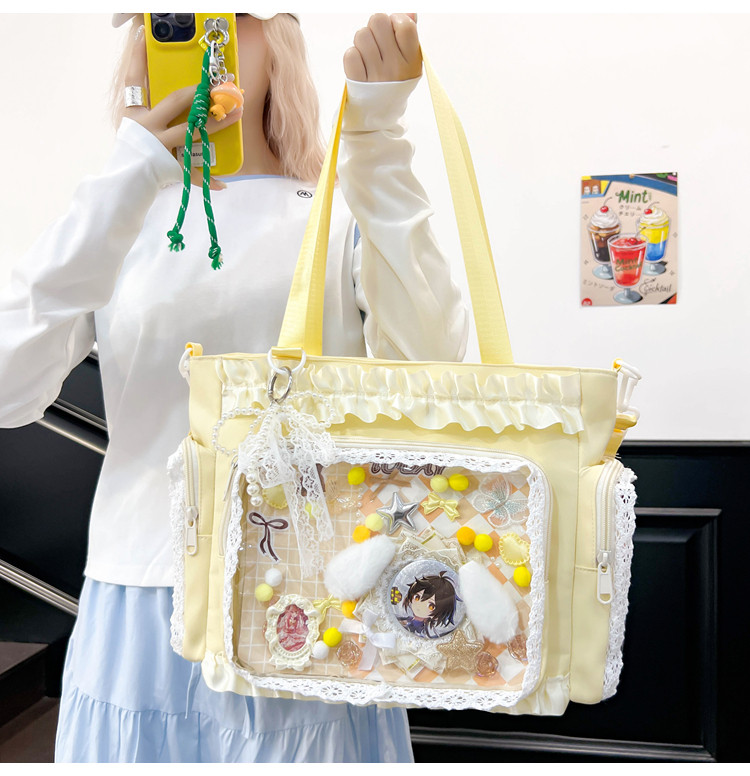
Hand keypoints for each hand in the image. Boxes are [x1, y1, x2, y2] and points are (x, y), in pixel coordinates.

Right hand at [123, 30, 242, 189]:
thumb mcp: (131, 123)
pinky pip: (193, 174)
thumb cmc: (132, 150)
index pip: (134, 79)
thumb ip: (143, 100)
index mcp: (136, 114)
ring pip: (192, 131)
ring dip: (216, 122)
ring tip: (236, 114)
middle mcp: (148, 128)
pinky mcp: (170, 168)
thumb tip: (154, 72)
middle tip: (217, 84)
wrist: (125, 181)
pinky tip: (224, 183)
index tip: (144, 36)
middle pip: (175, 102)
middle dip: (198, 91)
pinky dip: (209, 180)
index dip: (137, 57)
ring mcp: (160, 147)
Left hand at [343, 13, 421, 81]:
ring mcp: (376, 75)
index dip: (394, 20)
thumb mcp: (410, 61)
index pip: (405, 24)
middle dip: (375, 28)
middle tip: (377, 42)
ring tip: (368, 56)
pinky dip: (353, 57)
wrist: (380, 116)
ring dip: (362, 42)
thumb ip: (410, 35)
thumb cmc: (395, 81)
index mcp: (412, 60)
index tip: (393, 31)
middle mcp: (395, 67)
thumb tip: (410, 12)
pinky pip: (350, 54)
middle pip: (378, 21)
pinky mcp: (358, 82)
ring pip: (361, 35)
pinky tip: (360, 66)